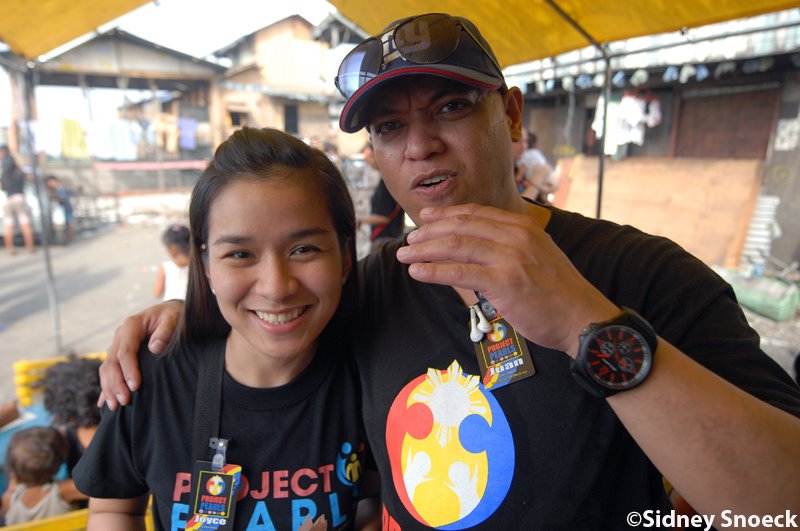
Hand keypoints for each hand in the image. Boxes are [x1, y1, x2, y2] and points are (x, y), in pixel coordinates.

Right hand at [98, 300, 183, 409]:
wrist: (169, 313)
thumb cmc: (173, 316)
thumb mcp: (173, 318)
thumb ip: (165, 331)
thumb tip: (154, 348)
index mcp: (131, 326)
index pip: (125, 351)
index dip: (128, 370)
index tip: (135, 386)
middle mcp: (120, 336)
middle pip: (112, 362)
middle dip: (116, 383)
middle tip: (125, 401)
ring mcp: (117, 345)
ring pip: (107, 369)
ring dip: (109, 388)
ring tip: (115, 406)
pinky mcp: (119, 355)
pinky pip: (108, 372)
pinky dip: (106, 387)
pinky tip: (104, 402)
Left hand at [395, 204, 618, 356]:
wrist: (583, 318)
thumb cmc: (559, 294)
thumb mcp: (539, 256)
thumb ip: (512, 246)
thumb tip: (479, 247)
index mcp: (523, 227)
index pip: (476, 213)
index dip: (446, 215)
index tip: (425, 218)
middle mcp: (516, 236)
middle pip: (461, 226)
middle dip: (429, 231)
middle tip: (409, 239)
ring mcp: (510, 257)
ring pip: (456, 246)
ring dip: (425, 250)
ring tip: (405, 255)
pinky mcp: (504, 281)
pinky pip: (459, 272)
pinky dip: (433, 271)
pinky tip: (417, 272)